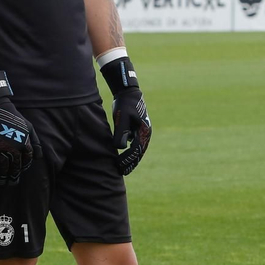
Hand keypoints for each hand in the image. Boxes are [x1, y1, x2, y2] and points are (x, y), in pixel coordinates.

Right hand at [0, 103, 37, 185]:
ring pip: (2, 170)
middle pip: (14, 169)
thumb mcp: (29, 128)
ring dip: (2, 178)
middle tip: (11, 183)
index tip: (19, 170)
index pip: (26, 162)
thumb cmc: (15, 118)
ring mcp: (0, 150)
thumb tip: (38, 158)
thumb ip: (35, 143)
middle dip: (13, 177)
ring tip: (2, 182)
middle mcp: (13, 149)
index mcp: (24, 144)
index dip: (23, 167)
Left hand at [101, 54, 151, 175]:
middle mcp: (145, 133)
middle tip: (122, 172)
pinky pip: (134, 144)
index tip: (120, 166)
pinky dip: (129, 152)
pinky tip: (122, 158)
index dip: (128, 159)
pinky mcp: (137, 130)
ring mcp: (142, 132)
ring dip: (131, 159)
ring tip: (122, 168)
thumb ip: (121, 132)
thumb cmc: (124, 104)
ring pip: (137, 149)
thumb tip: (119, 147)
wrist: (128, 92)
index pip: (136, 150)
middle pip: (139, 152)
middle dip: (131, 163)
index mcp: (144, 130)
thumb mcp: (121, 117)